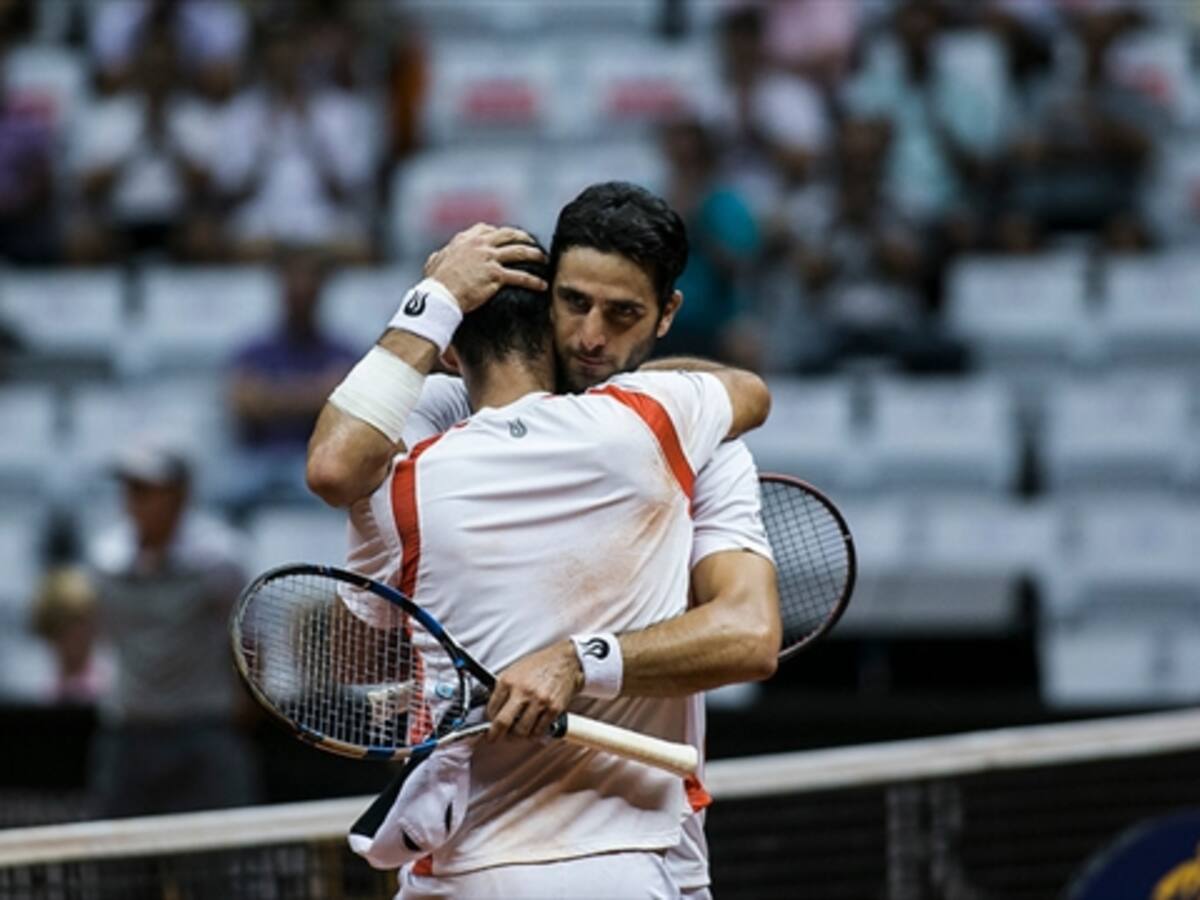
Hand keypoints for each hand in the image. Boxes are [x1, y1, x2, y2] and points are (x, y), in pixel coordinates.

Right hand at [424, 224, 546, 313]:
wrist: (439, 295)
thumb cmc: (435, 283)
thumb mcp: (434, 262)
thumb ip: (439, 256)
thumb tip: (436, 256)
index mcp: (465, 240)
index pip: (487, 229)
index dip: (500, 233)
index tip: (509, 238)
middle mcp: (480, 245)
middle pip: (509, 235)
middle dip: (524, 238)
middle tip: (534, 244)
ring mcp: (489, 258)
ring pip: (519, 252)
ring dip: (535, 255)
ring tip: (545, 261)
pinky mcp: (495, 275)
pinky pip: (521, 276)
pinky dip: (534, 281)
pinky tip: (542, 286)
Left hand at [486, 641, 582, 740]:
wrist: (566, 661)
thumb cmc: (541, 665)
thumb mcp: (515, 670)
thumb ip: (503, 688)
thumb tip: (494, 708)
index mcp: (509, 680)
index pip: (491, 709)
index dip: (489, 720)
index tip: (490, 725)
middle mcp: (523, 691)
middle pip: (503, 723)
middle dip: (495, 735)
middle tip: (494, 738)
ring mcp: (539, 701)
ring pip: (521, 731)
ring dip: (517, 736)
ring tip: (516, 732)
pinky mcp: (553, 709)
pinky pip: (539, 731)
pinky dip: (534, 734)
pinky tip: (532, 729)